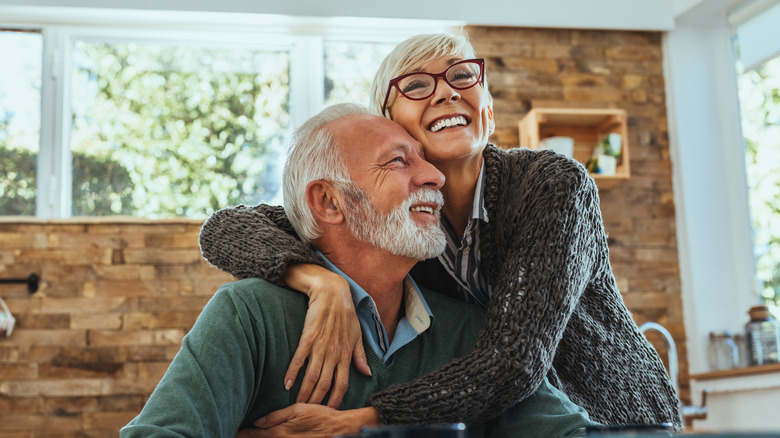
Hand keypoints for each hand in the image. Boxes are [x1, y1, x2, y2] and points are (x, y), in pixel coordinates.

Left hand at [235, 404, 378, 437]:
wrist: (338, 430)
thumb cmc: (320, 416)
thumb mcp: (298, 410)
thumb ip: (277, 416)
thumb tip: (258, 422)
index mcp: (280, 432)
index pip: (255, 435)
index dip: (242, 433)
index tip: (232, 432)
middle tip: (235, 434)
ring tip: (245, 436)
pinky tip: (265, 437)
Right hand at [283, 265, 370, 407]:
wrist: (332, 292)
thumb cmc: (346, 313)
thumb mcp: (357, 335)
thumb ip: (360, 356)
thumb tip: (367, 373)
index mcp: (347, 353)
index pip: (343, 383)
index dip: (336, 398)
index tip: (329, 411)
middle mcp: (334, 352)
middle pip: (325, 383)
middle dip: (317, 400)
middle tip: (308, 412)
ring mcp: (321, 345)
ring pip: (312, 375)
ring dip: (304, 392)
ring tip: (297, 404)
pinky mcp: (308, 336)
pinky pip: (299, 358)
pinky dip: (292, 372)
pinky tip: (286, 384)